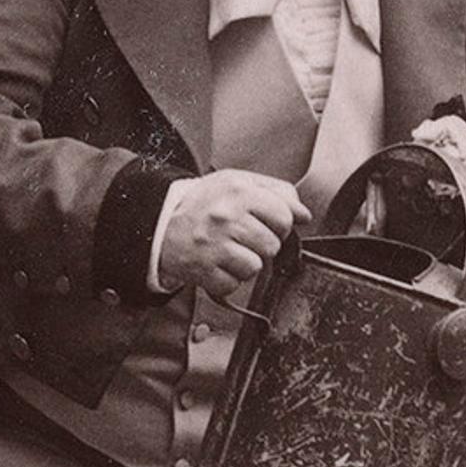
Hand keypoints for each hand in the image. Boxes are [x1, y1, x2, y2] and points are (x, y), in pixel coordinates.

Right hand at [155, 169, 306, 300]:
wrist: (161, 221)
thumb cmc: (205, 202)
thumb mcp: (239, 182)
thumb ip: (278, 192)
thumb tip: (305, 215)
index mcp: (239, 190)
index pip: (285, 217)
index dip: (280, 224)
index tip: (266, 223)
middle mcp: (226, 216)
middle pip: (272, 245)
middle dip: (262, 244)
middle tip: (242, 236)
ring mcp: (214, 244)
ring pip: (255, 267)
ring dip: (245, 262)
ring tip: (228, 249)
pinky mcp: (202, 269)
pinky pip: (233, 284)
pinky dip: (227, 278)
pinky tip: (216, 262)